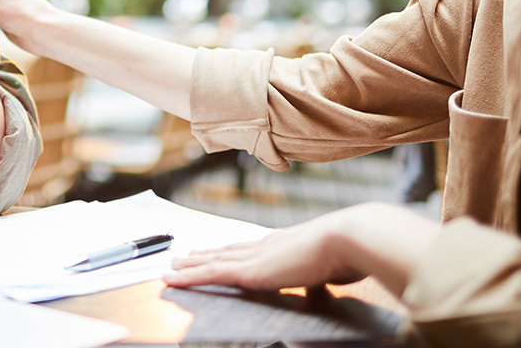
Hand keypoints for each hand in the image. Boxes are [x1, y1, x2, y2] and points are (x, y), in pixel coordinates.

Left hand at [165, 210, 363, 291]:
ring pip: (213, 260)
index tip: (220, 250)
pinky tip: (173, 278)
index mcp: (284, 243)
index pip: (249, 247)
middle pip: (227, 250)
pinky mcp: (249, 270)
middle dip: (205, 254)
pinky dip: (189, 276)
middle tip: (186, 255)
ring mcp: (255, 256)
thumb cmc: (347, 252)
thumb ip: (324, 275)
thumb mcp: (332, 267)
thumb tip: (329, 282)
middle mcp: (265, 245)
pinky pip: (210, 274)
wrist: (347, 239)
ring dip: (192, 264)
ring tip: (174, 265)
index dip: (232, 250)